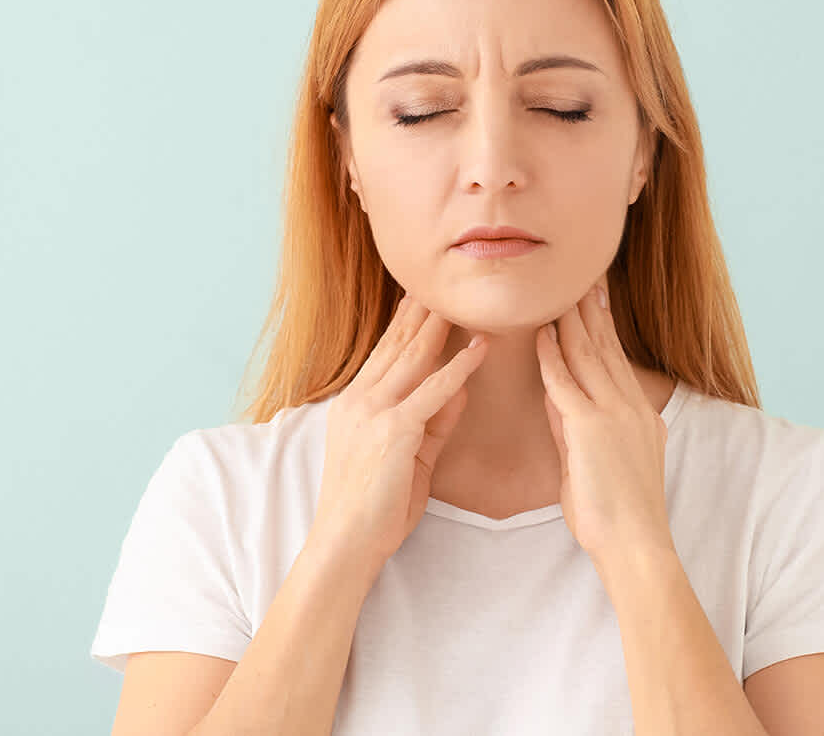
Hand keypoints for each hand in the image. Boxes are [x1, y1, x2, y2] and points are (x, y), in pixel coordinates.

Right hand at [312, 293, 488, 567]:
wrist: (346, 542)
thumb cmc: (375, 507)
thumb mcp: (410, 456)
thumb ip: (434, 421)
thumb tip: (461, 389)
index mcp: (355, 404)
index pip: (385, 353)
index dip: (406, 323)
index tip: (424, 297)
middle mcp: (360, 400)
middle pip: (397, 345)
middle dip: (422, 313)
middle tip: (441, 281)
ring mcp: (373, 413)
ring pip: (413, 359)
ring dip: (440, 328)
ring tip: (462, 301)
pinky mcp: (392, 432)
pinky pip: (430, 393)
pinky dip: (457, 370)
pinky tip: (477, 351)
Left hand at [535, 280, 675, 563]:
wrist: (636, 545)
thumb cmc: (617, 516)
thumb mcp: (596, 463)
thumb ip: (576, 429)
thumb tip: (557, 402)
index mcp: (639, 415)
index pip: (616, 359)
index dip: (603, 326)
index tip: (594, 297)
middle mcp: (631, 407)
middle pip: (606, 346)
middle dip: (591, 310)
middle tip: (582, 275)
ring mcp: (614, 415)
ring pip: (589, 355)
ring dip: (571, 321)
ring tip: (559, 290)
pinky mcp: (592, 428)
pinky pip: (566, 383)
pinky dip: (552, 357)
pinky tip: (543, 334)